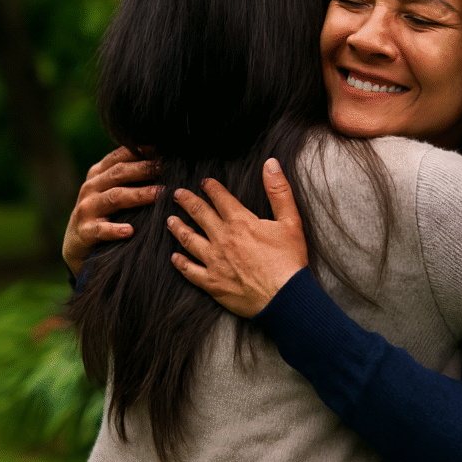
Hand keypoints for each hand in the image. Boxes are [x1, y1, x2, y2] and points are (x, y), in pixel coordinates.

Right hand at [62, 146, 161, 276]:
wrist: (76, 242)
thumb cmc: (104, 211)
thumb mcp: (112, 189)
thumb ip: (130, 175)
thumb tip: (165, 160)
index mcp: (98, 173)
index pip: (120, 156)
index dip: (142, 151)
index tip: (165, 150)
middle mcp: (91, 187)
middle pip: (119, 173)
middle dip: (145, 169)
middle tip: (168, 169)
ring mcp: (86, 209)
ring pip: (115, 197)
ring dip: (138, 195)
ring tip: (159, 195)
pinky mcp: (85, 231)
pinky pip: (100, 230)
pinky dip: (114, 230)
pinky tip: (130, 231)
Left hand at [167, 158, 307, 317]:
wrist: (285, 298)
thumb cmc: (290, 260)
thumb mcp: (291, 221)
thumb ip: (278, 191)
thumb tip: (271, 164)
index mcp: (241, 222)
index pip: (221, 198)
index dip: (211, 188)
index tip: (204, 182)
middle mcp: (222, 239)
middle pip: (199, 215)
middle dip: (187, 201)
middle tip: (177, 194)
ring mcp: (214, 261)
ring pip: (189, 240)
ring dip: (178, 228)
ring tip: (170, 220)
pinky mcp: (212, 283)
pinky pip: (190, 271)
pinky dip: (180, 263)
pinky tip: (174, 257)